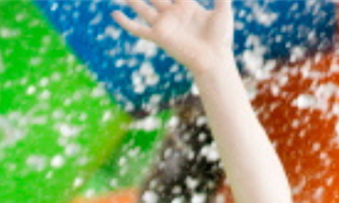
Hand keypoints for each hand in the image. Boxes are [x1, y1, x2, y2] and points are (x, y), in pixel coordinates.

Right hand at [111, 0, 233, 77]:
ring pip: (142, 7)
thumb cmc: (220, 38)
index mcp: (186, 4)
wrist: (214, 60)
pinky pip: (138, 29)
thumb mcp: (223, 11)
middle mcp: (172, 12)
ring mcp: (164, 24)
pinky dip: (126, 23)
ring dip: (131, 0)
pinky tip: (115, 14)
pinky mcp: (159, 36)